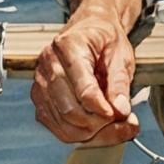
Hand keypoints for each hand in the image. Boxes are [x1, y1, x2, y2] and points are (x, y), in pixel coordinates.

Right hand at [31, 8, 139, 145]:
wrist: (90, 29)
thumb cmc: (104, 39)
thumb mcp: (121, 54)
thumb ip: (120, 82)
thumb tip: (120, 110)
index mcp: (68, 46)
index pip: (83, 89)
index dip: (104, 110)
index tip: (122, 116)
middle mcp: (48, 64)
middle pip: (70, 111)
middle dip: (100, 124)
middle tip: (124, 121)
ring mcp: (40, 82)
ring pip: (64, 125)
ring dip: (93, 133)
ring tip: (114, 125)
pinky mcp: (40, 98)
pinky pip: (58, 128)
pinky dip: (80, 134)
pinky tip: (98, 126)